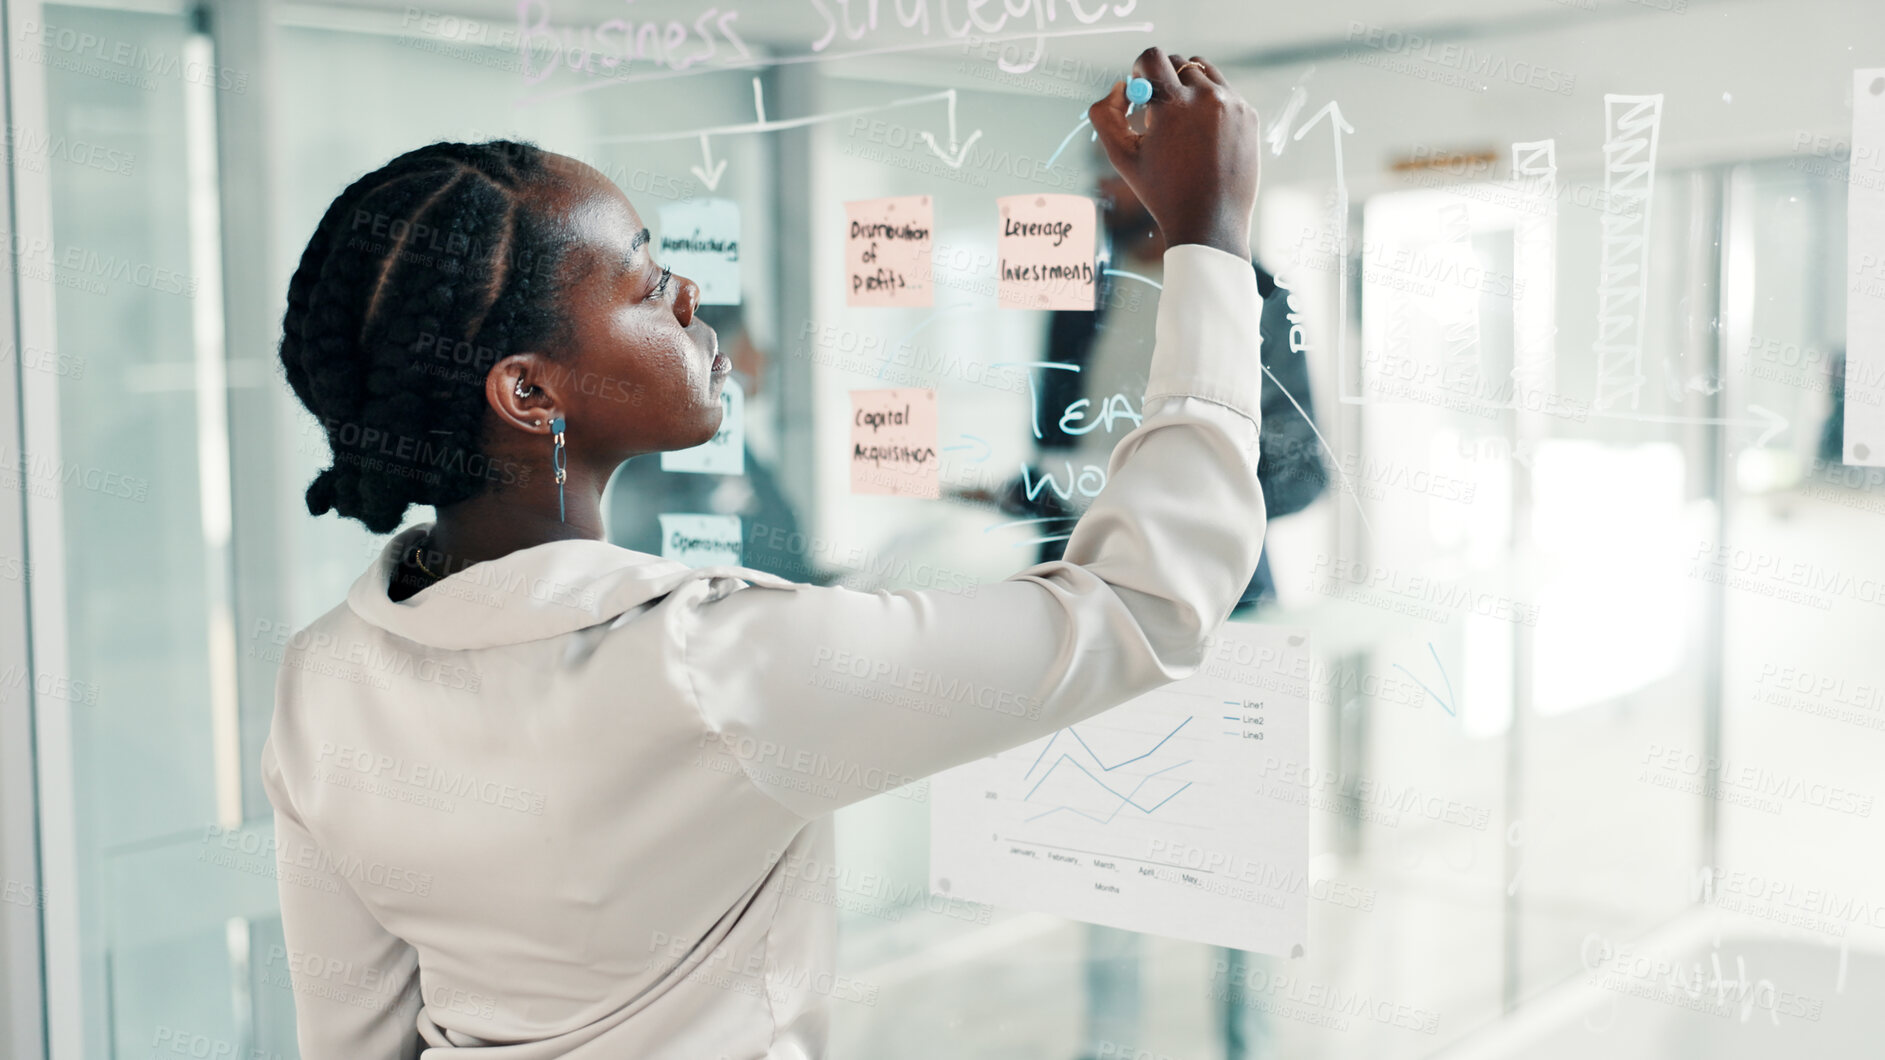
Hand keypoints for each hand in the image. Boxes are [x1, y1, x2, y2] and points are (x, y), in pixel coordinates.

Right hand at [1088, 49, 1260, 260]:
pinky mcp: (1249, 115)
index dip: (1140, 69)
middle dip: (1164, 82)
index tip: (1141, 89)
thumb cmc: (1162, 192)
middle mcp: (1207, 97)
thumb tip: (1121, 87)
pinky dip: (1210, 105)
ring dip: (1188, 88)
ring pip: (1204, 73)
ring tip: (1183, 125)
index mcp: (1173, 105)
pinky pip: (1225, 92)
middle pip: (1178, 63)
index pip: (1153, 58)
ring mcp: (1233, 104)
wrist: (1210, 223)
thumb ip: (1105, 115)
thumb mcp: (1122, 156)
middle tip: (1159, 115)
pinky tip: (1204, 137)